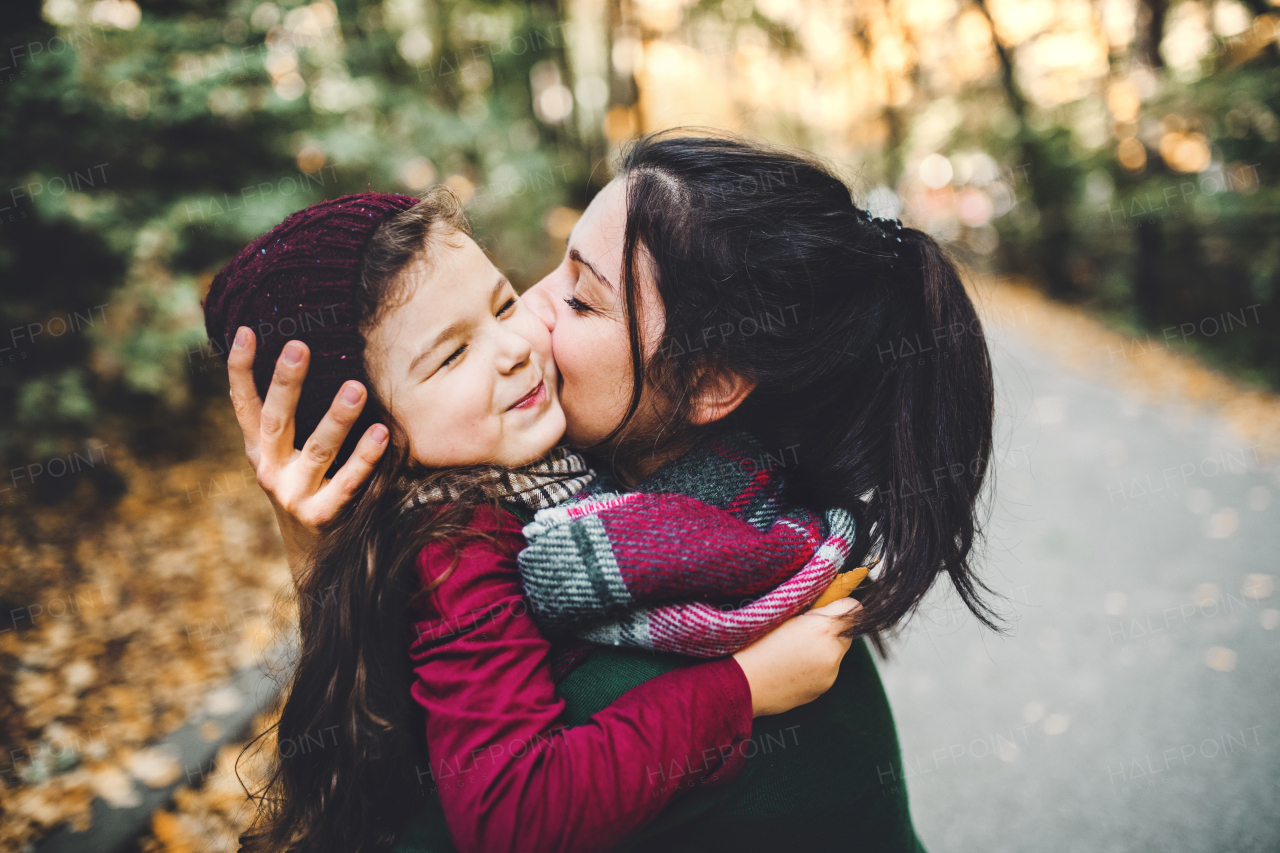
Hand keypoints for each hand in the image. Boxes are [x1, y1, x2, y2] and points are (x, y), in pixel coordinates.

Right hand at [226, 326, 388, 577]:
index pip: (244, 404)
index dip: (240, 369)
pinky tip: (382, 433)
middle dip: (285, 382)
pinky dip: (365, 458)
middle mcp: (270, 470)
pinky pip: (348, 483)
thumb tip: (316, 358)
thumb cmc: (310, 488)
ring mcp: (294, 495)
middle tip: (299, 346)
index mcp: (259, 450)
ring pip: (316, 450)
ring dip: (336, 418)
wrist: (314, 558)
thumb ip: (293, 420)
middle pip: (276, 419)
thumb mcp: (290, 456)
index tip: (245, 330)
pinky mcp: (322, 516)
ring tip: (356, 387)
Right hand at [731, 598, 860, 717]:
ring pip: (835, 654)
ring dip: (822, 649)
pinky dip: (813, 666)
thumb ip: (807, 607)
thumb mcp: (780, 614)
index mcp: (822, 629)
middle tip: (804, 628)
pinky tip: (789, 667)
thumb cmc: (751, 645)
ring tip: (792, 651)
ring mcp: (829, 675)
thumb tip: (823, 601)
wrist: (739, 683)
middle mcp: (831, 653)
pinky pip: (825, 671)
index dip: (841, 604)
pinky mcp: (821, 690)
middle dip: (830, 629)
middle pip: (846, 633)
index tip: (831, 604)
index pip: (853, 609)